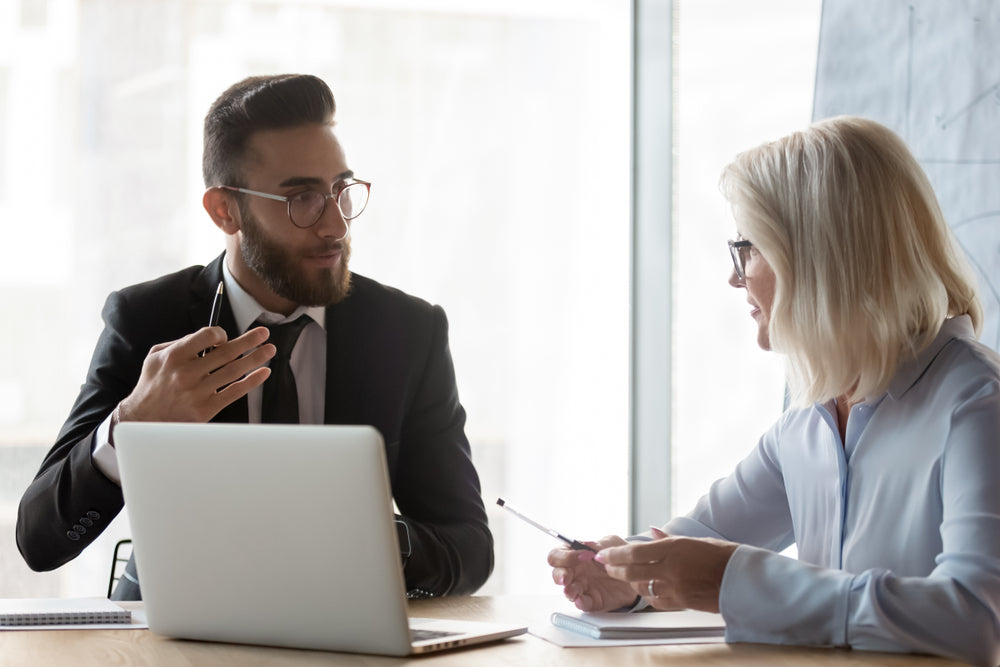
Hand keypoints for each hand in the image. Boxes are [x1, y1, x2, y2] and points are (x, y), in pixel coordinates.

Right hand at [117, 326, 274, 423]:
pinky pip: (235, 392)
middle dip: (249, 340)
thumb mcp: (156, 357)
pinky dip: (252, 381)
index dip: (220, 333)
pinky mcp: (206, 409)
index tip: (225, 337)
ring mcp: (198, 392)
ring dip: (256, 358)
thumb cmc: (152, 384)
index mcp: (174, 356)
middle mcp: (187, 373)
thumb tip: (209, 337)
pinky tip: (263, 372)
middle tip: (265, 333)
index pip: (207, 336)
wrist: (142, 420)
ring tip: (270, 350)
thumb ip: (180, 343)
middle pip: (226, 352)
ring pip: (234, 371)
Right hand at [548, 535, 636, 611]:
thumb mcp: (611, 544)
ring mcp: (582, 587)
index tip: (581, 556)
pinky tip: (581, 600)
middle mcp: (575, 572)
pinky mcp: (592, 600)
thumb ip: (598, 545)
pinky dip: (581, 603)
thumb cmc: (617, 556)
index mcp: (574, 555)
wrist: (635, 572)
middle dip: (559, 575)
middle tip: (566, 577)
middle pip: (557, 574)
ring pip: (568, 590)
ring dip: (568, 591)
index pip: (557, 555)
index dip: (564, 556)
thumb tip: (586, 544)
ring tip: (571, 591)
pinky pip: (583, 603)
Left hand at [595, 533, 737, 612]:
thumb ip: (668, 539)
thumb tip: (651, 532)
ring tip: (624, 576)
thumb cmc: (722, 555)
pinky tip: (646, 589)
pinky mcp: (682, 603)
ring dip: (630, 582)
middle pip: (631, 572)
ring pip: (642, 588)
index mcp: (673, 549)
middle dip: (615, 569)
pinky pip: (657, 600)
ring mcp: (676, 588)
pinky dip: (648, 595)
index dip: (614, 555)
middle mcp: (671, 569)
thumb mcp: (694, 541)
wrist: (744, 579)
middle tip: (606, 565)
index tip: (602, 554)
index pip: (634, 553)